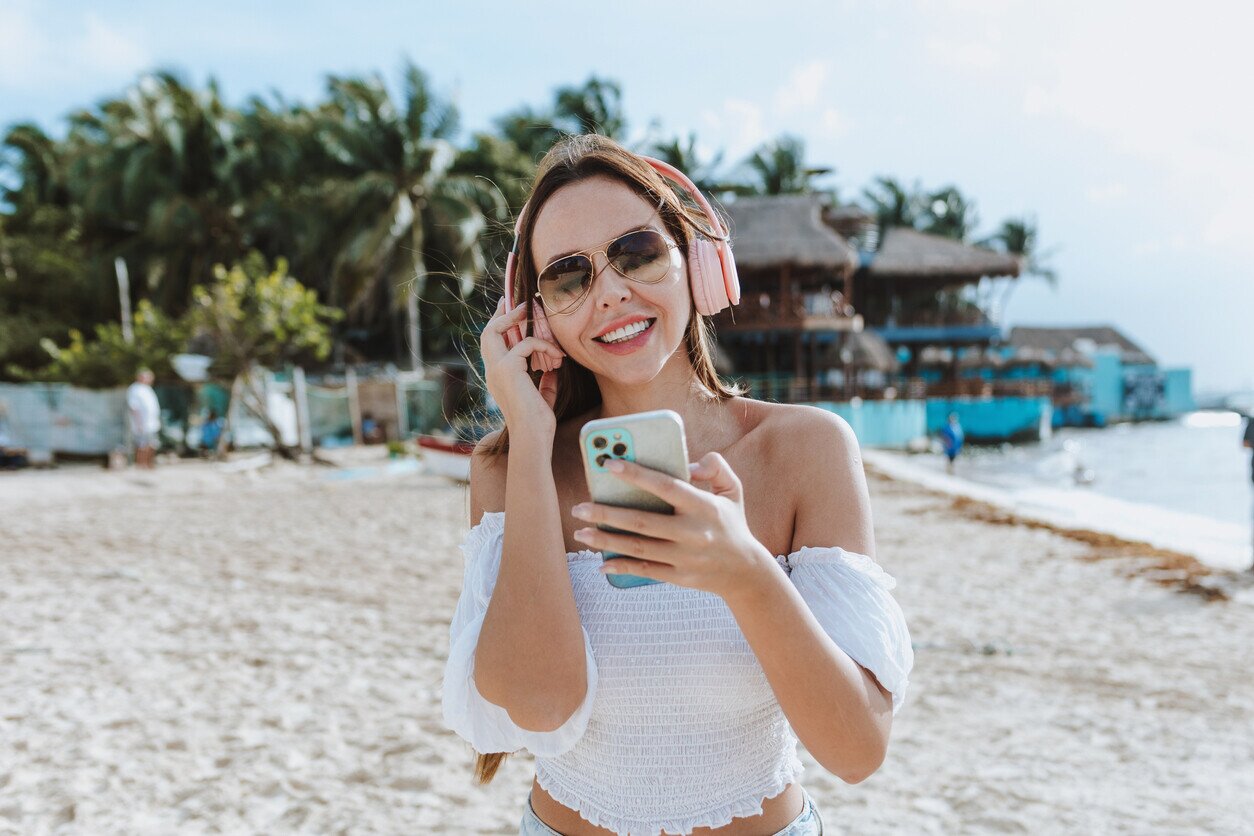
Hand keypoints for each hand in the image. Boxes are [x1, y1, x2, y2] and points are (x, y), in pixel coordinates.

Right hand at [480, 296, 564, 438]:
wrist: (533, 435)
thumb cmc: (538, 422)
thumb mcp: (543, 395)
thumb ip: (545, 379)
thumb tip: (553, 365)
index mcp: (498, 377)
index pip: (493, 345)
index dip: (502, 326)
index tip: (514, 310)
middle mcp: (492, 371)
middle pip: (487, 333)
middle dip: (502, 314)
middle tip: (519, 303)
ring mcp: (496, 369)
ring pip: (494, 331)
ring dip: (516, 320)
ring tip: (537, 318)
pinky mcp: (507, 368)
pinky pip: (527, 344)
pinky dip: (545, 346)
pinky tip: (558, 357)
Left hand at [570, 452, 775, 598]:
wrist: (745, 572)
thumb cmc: (732, 524)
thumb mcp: (733, 490)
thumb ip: (715, 468)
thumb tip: (688, 463)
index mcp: (703, 506)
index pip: (666, 486)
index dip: (637, 475)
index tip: (610, 465)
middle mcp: (692, 533)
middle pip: (642, 522)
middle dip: (606, 514)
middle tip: (578, 507)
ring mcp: (684, 557)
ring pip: (638, 548)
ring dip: (606, 541)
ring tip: (580, 533)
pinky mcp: (679, 577)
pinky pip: (645, 571)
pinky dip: (622, 567)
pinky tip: (601, 563)